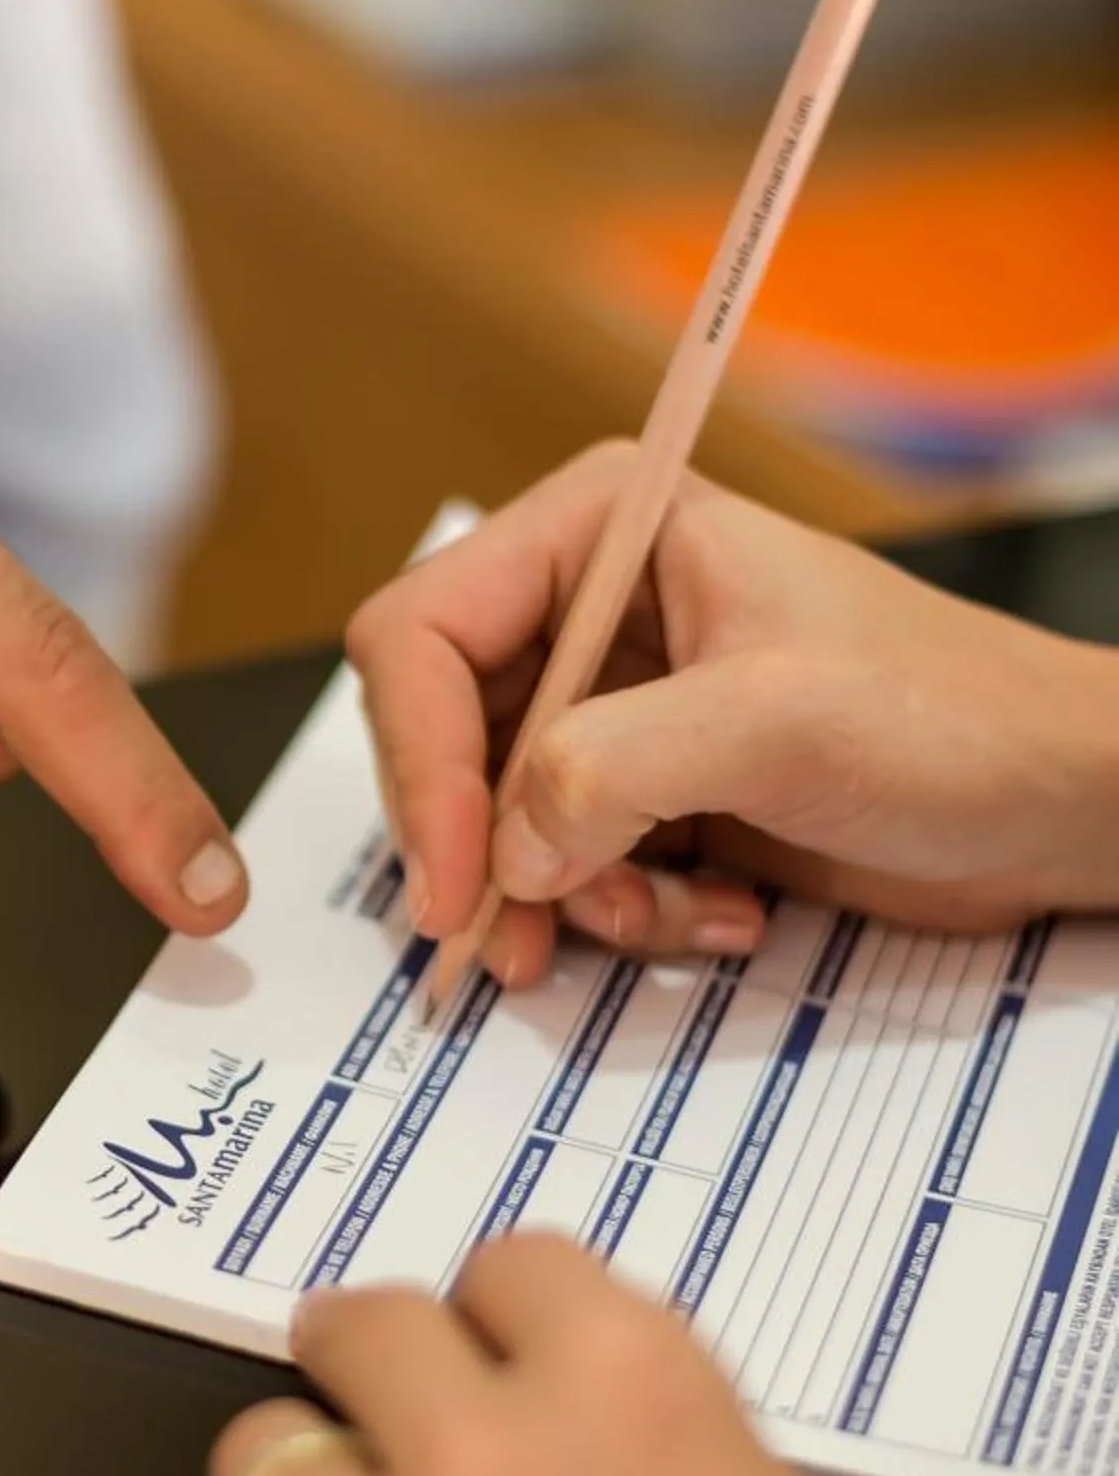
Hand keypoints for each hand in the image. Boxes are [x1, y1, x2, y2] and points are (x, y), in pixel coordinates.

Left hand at [139, 1242, 1106, 1475]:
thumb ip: (701, 1472)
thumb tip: (603, 1440)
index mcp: (642, 1407)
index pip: (508, 1267)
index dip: (496, 1324)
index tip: (484, 1361)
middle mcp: (486, 1464)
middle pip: (360, 1332)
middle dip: (375, 1382)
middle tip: (385, 1443)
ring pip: (256, 1459)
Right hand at [347, 446, 1118, 988]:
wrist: (1059, 803)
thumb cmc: (948, 718)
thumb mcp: (776, 723)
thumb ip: (613, 771)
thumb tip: (504, 854)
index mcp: (601, 530)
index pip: (424, 635)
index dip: (420, 764)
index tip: (454, 885)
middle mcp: (589, 607)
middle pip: (444, 737)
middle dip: (483, 849)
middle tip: (512, 944)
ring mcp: (616, 706)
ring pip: (497, 821)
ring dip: (565, 900)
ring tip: (664, 926)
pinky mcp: (649, 793)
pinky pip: (565, 869)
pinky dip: (622, 915)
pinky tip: (719, 917)